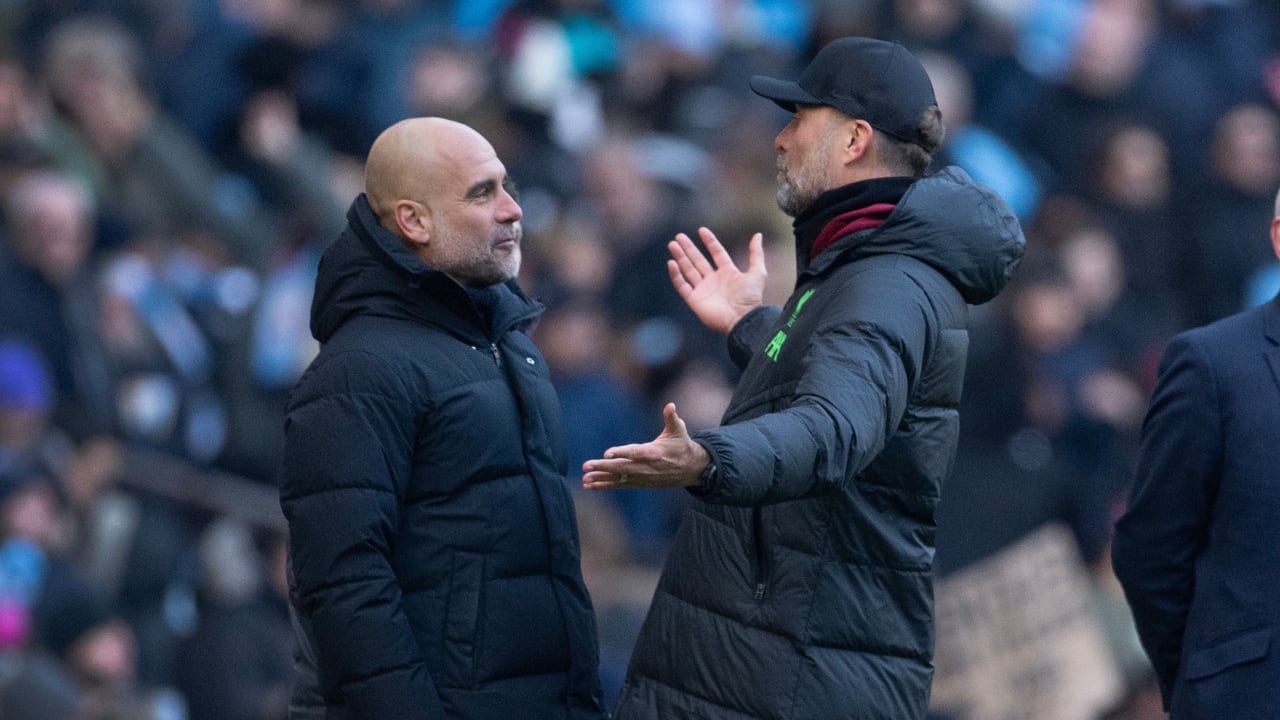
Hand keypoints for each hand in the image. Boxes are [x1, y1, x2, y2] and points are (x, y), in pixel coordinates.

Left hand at [582, 403, 709, 488]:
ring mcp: (642, 477)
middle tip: (586, 465)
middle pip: (622, 467)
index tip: (607, 452)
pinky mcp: (639, 482)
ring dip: (601, 479)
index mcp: (654, 452)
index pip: (636, 452)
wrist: (690, 469)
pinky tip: (590, 485)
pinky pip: (620, 484)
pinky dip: (605, 485)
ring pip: (619, 478)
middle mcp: (646, 467)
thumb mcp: (679, 430)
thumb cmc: (681, 445)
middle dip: (604, 467)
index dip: (621, 452)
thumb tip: (670, 405)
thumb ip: (672, 417)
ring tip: (585, 480)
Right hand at [668, 227, 765, 334]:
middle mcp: (714, 280)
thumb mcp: (758, 272)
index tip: (701, 230)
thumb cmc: (751, 298)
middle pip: (698, 260)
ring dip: (680, 257)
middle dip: (688, 248)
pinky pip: (682, 285)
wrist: (742, 319)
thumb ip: (756, 254)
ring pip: (688, 270)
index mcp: (728, 273)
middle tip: (678, 236)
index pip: (716, 253)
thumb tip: (758, 235)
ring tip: (672, 244)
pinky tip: (671, 263)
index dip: (709, 242)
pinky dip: (676, 275)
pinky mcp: (694, 300)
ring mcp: (703, 290)